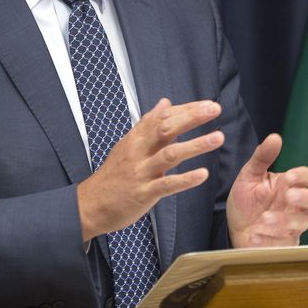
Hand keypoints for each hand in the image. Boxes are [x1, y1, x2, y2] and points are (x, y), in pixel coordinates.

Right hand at [77, 98, 223, 241]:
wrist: (89, 205)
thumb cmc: (113, 175)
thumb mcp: (128, 144)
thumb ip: (148, 123)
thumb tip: (165, 102)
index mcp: (136, 138)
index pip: (163, 117)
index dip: (186, 109)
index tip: (208, 104)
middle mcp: (138, 151)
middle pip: (166, 128)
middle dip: (192, 117)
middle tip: (215, 109)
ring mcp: (141, 172)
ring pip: (170, 154)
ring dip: (195, 145)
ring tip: (218, 138)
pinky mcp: (143, 193)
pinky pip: (166, 185)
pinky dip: (185, 179)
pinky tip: (203, 175)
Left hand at [226, 133, 307, 247]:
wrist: (234, 228)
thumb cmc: (247, 200)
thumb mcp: (249, 175)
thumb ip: (262, 157)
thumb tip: (275, 136)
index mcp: (290, 185)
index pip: (307, 177)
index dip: (302, 176)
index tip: (290, 177)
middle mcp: (296, 205)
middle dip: (306, 197)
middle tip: (289, 196)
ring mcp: (293, 225)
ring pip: (301, 222)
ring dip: (283, 220)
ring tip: (263, 218)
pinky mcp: (285, 244)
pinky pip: (285, 243)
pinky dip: (270, 239)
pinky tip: (255, 236)